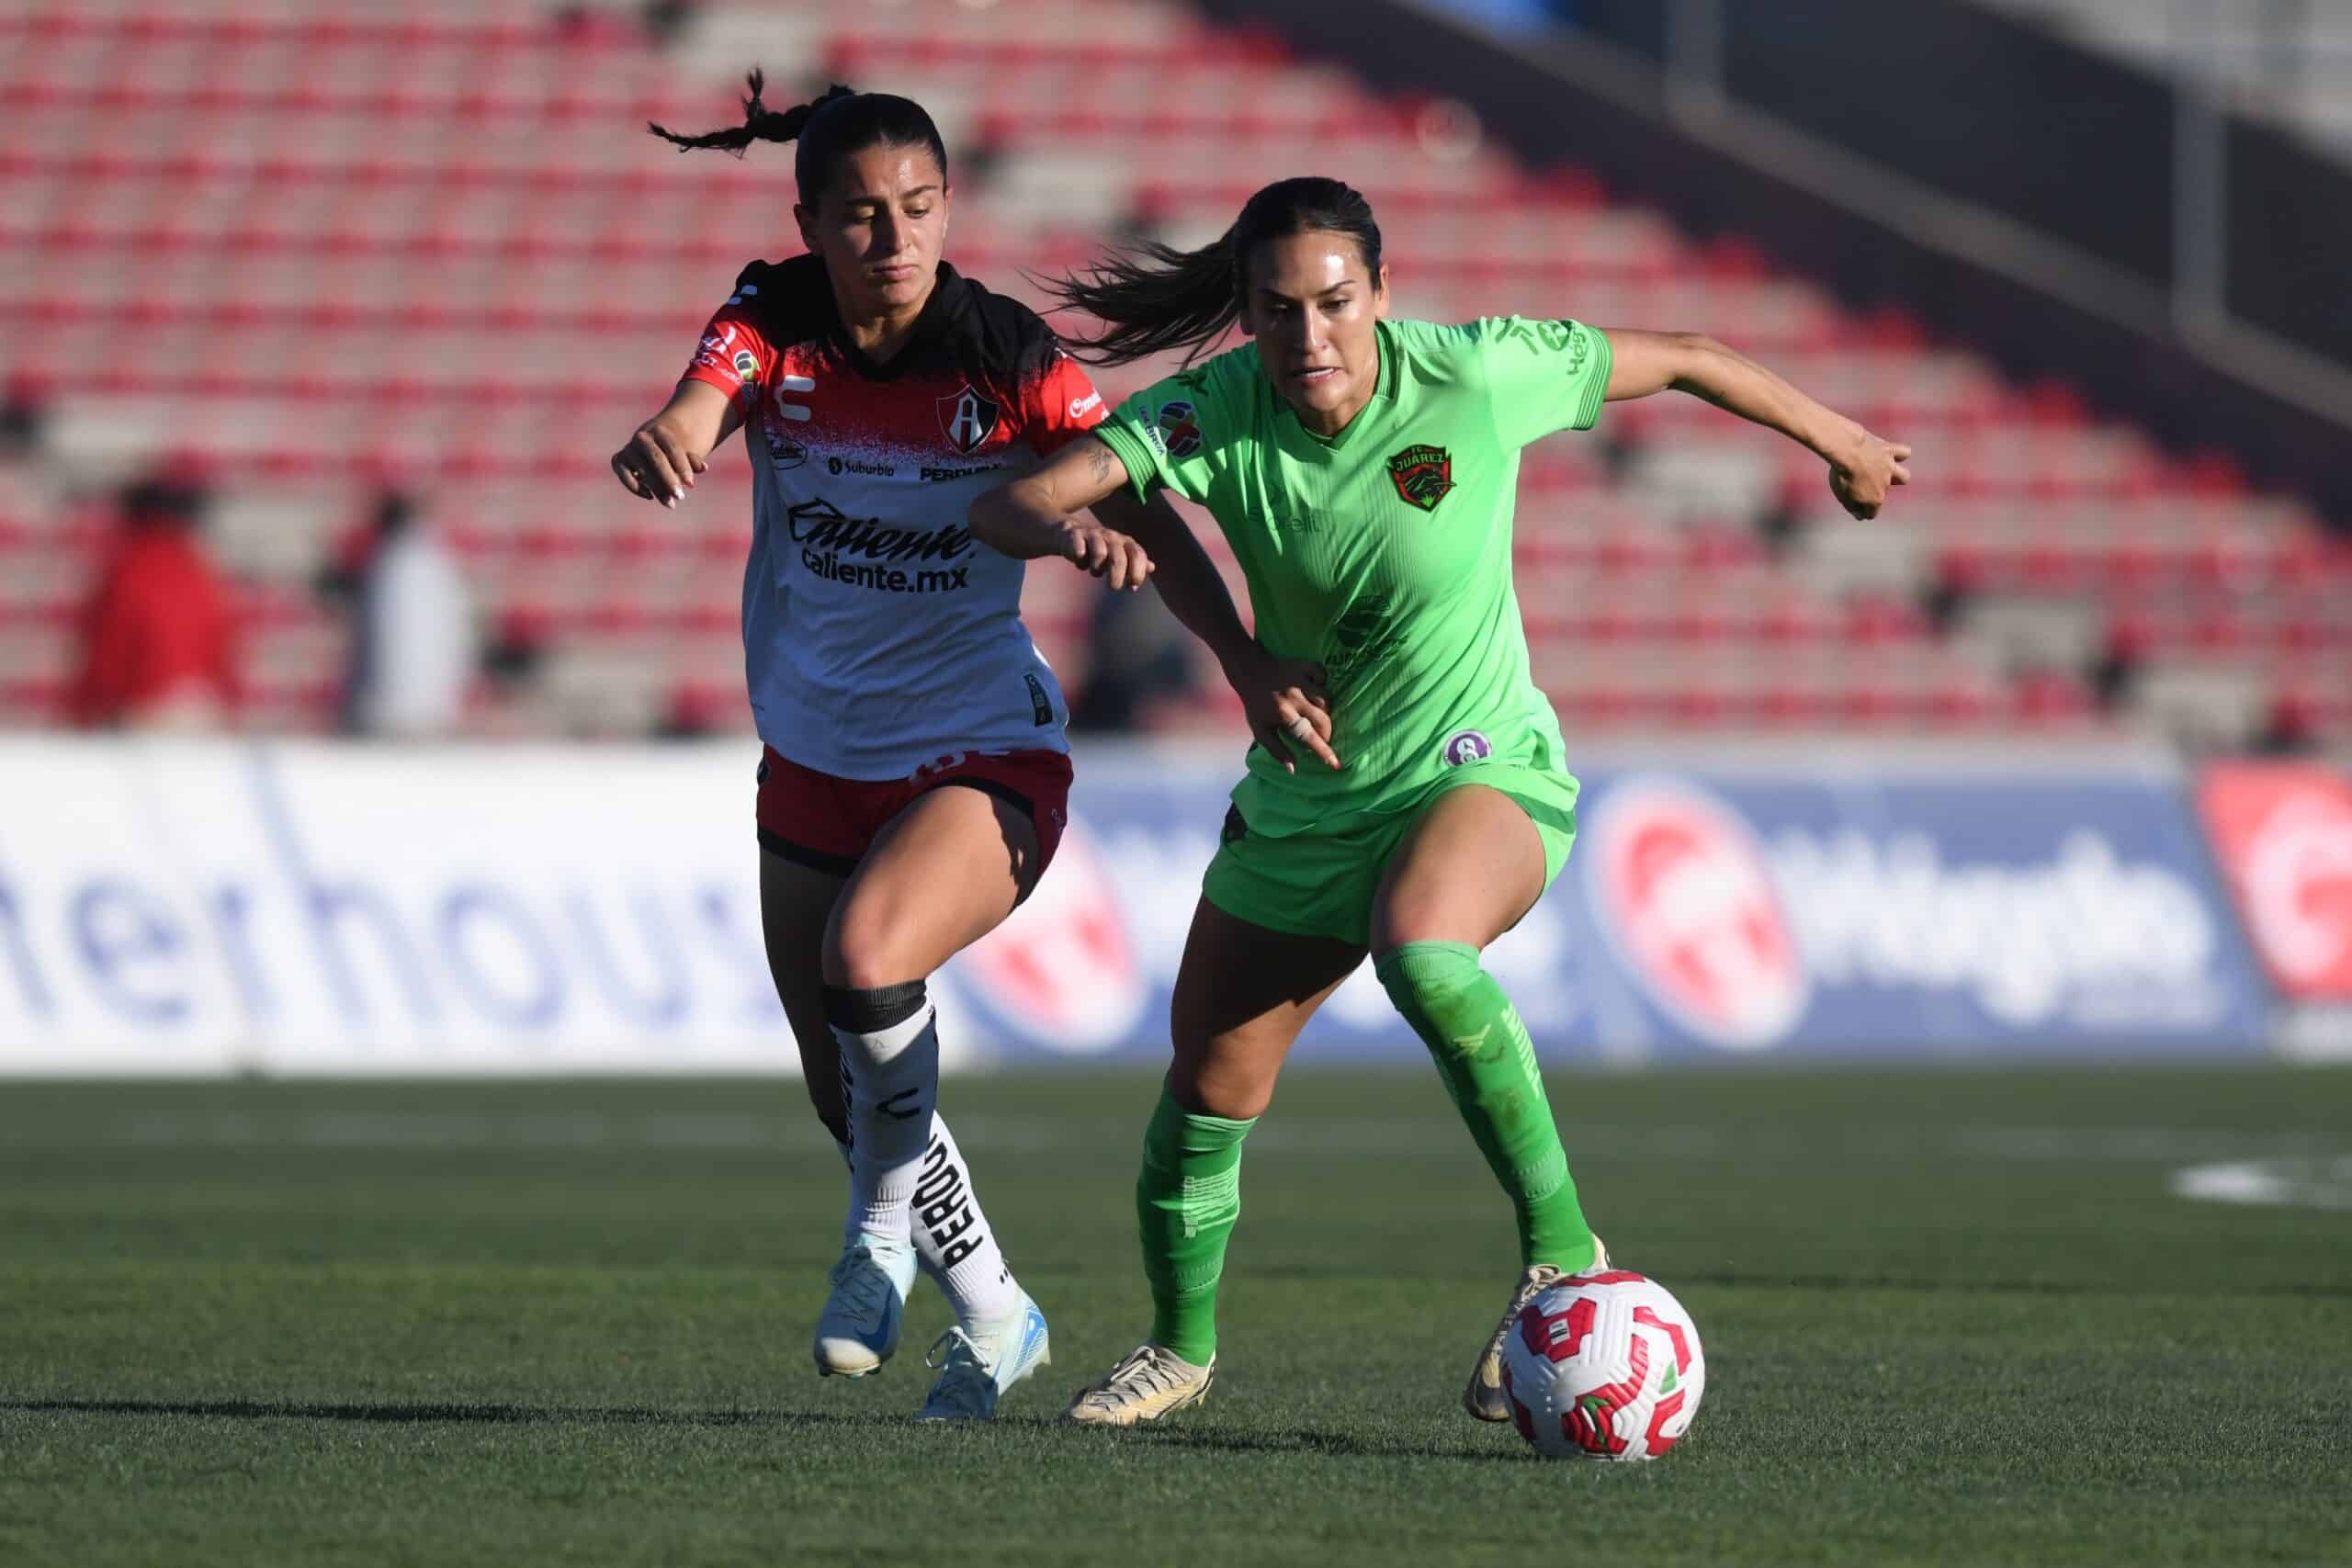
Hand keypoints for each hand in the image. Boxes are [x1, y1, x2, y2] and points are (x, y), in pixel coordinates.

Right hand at [612, 422, 704, 508]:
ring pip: (642, 470)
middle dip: (669, 479)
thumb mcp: (685, 453)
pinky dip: (635, 486)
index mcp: (661, 430)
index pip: (673, 448)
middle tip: (680, 497)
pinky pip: (624, 474)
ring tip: (671, 504)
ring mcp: (629, 448)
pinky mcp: (619, 460)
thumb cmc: (673, 451)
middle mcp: (642, 437)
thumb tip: (703, 468)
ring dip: (657, 488)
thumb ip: (693, 460)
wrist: (654, 442)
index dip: (682, 467)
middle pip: (657, 459)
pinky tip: (650, 496)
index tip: (691, 484)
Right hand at [1062, 523, 1153, 590]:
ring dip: (1096, 569)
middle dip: (1117, 578)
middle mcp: (1111, 536)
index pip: (1138, 555)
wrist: (1070, 533)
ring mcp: (1093, 535)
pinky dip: (1080, 562)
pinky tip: (1080, 562)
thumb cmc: (1099, 548)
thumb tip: (1152, 567)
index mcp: (1124, 542)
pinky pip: (1079, 552)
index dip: (1137, 573)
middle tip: (1113, 587)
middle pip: (1119, 558)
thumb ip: (1135, 561)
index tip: (1132, 586)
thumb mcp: (1119, 554)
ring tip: (1094, 571)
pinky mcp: (1075, 536)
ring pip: (1099, 554)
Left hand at [1229, 647, 1338, 772]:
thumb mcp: (1260, 731)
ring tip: (1317, 715)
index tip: (1336, 764)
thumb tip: (1293, 769)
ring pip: (1326, 698)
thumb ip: (1276, 751)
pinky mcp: (1303, 665)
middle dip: (1327, 733)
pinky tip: (1316, 688)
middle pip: (1323, 719)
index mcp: (1283, 715)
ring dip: (1326, 710)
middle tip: (1322, 738)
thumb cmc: (1255, 705)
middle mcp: (1294, 698)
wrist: (1249, 671)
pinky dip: (1322, 682)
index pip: (1308, 737)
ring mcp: (1300, 680)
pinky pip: (1322, 675)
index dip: (1323, 751)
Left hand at [1829, 430, 1911, 519]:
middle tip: (1864, 484)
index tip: (1856, 508)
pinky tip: (1894, 454)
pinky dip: (1901, 454)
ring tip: (1887, 473)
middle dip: (1875, 492)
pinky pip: (1904, 453)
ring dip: (1897, 476)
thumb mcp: (1842, 496)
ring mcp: (1890, 468)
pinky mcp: (1890, 450)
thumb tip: (1860, 516)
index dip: (1863, 512)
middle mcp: (1885, 486)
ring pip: (1903, 476)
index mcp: (1874, 500)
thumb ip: (1853, 507)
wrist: (1848, 451)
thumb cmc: (1841, 475)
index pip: (1872, 513)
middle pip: (1883, 493)